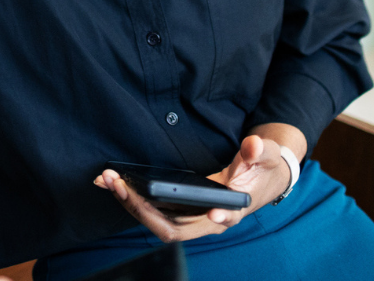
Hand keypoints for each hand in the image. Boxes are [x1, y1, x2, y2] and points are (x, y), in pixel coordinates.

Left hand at [93, 131, 301, 243]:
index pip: (214, 220)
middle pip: (171, 226)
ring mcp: (193, 216)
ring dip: (131, 203)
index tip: (198, 208)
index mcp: (231, 209)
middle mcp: (208, 219)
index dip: (202, 217)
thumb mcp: (266, 155)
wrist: (262, 176)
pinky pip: (154, 210)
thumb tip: (251, 147)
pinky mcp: (181, 208)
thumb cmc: (263, 168)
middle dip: (141, 208)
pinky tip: (115, 183)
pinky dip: (133, 198)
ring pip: (157, 221)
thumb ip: (259, 150)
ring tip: (107, 180)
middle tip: (117, 184)